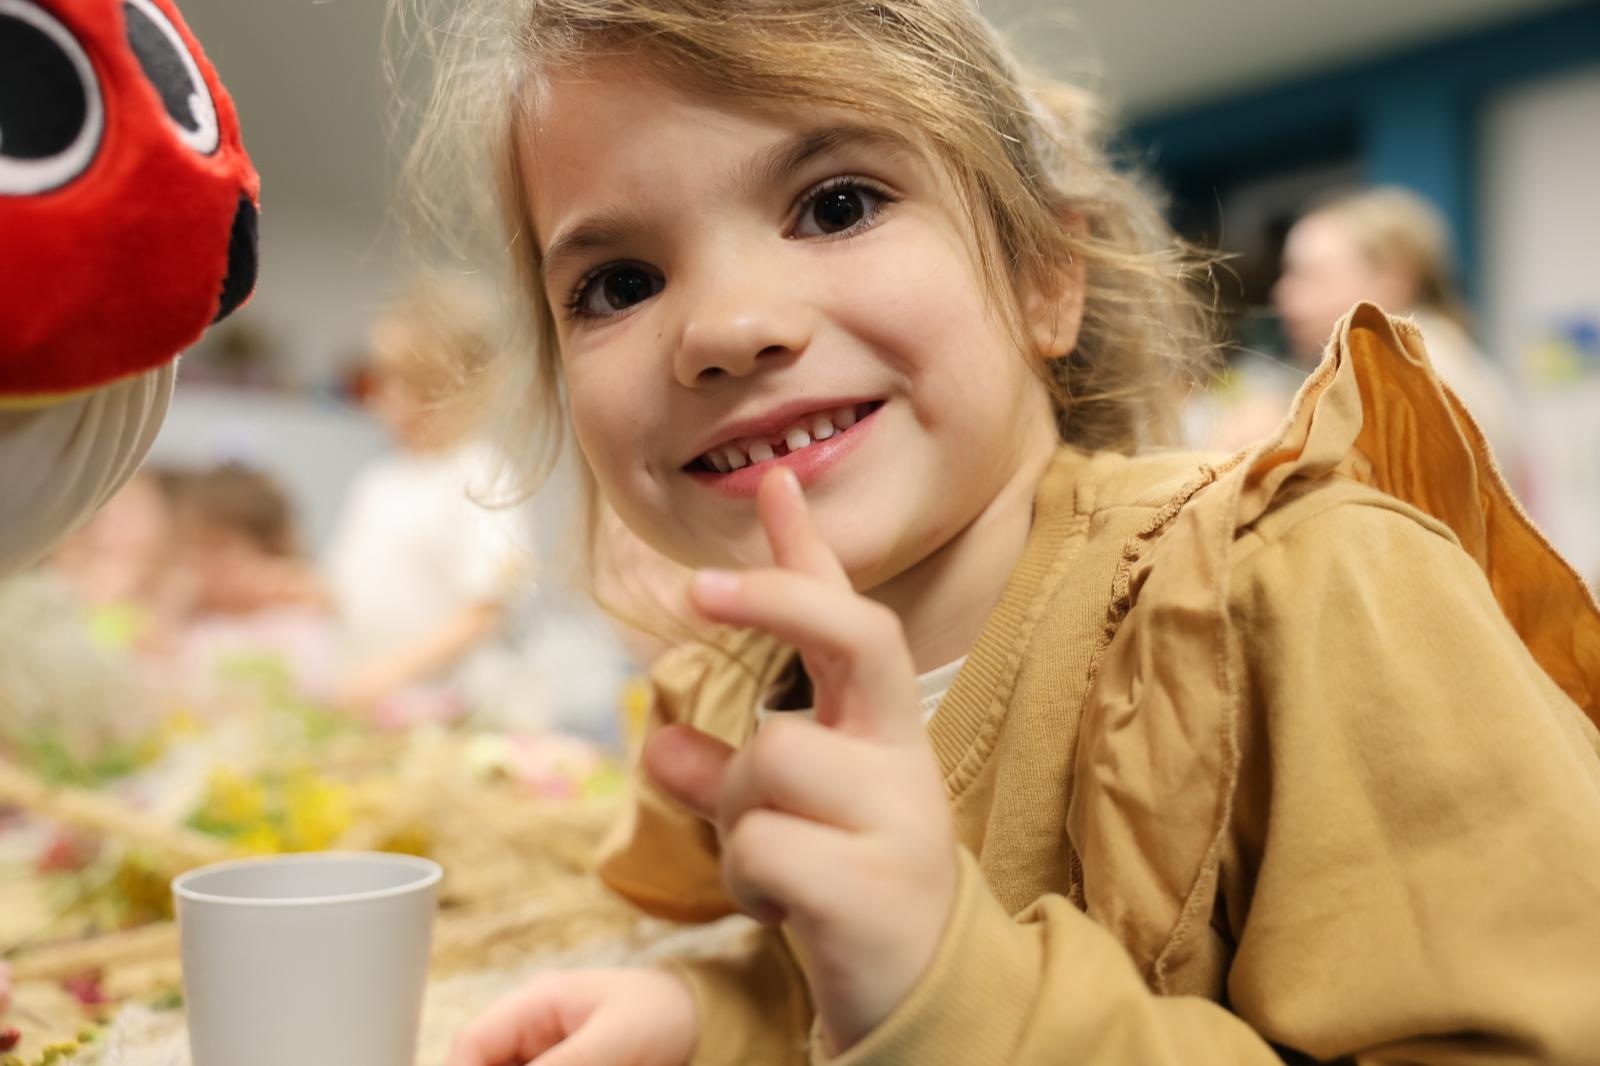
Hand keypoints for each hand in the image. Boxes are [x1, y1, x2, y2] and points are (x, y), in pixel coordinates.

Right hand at [447, 967, 697, 1065]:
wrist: (704, 1017)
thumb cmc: (663, 1015)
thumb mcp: (614, 1043)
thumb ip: (562, 1065)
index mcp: (536, 1002)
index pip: (471, 1044)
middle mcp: (531, 1027)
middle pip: (485, 1063)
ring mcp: (546, 1049)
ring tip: (591, 1064)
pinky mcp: (564, 1063)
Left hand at [645, 468, 958, 1053]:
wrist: (921, 994)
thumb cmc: (846, 887)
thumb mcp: (785, 816)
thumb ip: (726, 771)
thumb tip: (656, 738)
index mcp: (880, 729)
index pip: (851, 618)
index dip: (808, 552)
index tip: (772, 485)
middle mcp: (900, 754)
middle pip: (855, 635)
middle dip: (777, 598)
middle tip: (695, 591)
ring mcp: (898, 813)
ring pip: (769, 758)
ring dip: (738, 814)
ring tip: (775, 866)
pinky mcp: (877, 881)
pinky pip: (763, 844)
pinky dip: (748, 878)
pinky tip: (786, 905)